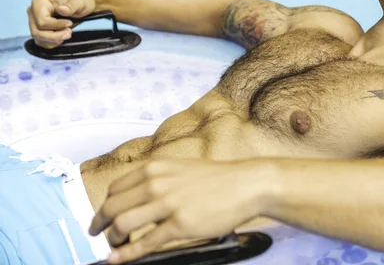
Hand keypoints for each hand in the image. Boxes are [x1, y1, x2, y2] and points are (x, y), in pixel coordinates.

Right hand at [27, 0, 97, 47]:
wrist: (79, 6)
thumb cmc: (78, 2)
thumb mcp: (79, 3)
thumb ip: (71, 6)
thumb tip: (61, 9)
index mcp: (39, 2)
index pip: (42, 22)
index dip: (57, 26)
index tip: (69, 23)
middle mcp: (33, 12)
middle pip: (37, 32)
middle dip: (56, 36)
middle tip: (69, 32)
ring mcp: (33, 21)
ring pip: (38, 38)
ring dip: (55, 40)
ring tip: (67, 34)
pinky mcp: (38, 30)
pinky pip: (40, 42)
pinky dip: (52, 43)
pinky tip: (62, 37)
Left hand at [89, 159, 269, 263]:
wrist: (245, 184)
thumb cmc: (217, 178)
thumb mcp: (180, 168)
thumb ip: (157, 179)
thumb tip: (136, 198)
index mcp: (155, 167)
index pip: (115, 188)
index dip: (105, 205)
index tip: (103, 215)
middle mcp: (157, 183)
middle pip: (112, 207)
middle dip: (100, 223)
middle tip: (98, 233)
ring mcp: (168, 204)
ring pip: (122, 225)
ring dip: (112, 239)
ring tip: (114, 244)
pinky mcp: (180, 224)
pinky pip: (144, 243)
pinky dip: (125, 254)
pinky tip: (115, 259)